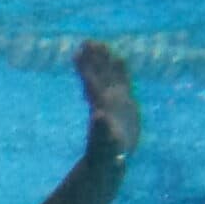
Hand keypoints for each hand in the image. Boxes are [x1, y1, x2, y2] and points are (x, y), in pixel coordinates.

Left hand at [75, 40, 139, 156]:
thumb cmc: (106, 157)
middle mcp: (105, 100)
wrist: (110, 163)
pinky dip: (120, 70)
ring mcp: (115, 101)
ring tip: (100, 44)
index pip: (91, 82)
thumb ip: (102, 130)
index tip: (79, 51)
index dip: (86, 68)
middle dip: (94, 59)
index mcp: (100, 106)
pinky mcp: (125, 105)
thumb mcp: (106, 143)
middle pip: (98, 75)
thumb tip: (99, 116)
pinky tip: (120, 59)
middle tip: (88, 40)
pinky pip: (122, 82)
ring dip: (105, 61)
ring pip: (109, 76)